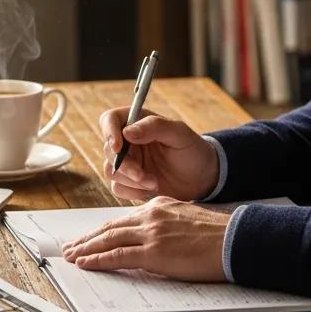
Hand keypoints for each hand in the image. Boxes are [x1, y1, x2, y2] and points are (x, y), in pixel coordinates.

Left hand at [60, 196, 229, 280]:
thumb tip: (154, 240)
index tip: (90, 237)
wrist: (234, 241)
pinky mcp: (153, 252)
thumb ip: (166, 224)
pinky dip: (98, 259)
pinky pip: (117, 256)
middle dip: (88, 238)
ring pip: (108, 239)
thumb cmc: (218, 236)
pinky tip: (85, 263)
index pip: (123, 219)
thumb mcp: (187, 219)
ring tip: (71, 255)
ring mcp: (151, 233)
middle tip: (70, 246)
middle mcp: (151, 215)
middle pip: (110, 227)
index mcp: (159, 205)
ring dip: (86, 249)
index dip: (103, 229)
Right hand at [100, 107, 219, 201]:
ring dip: (132, 180)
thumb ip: (155, 127)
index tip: (118, 148)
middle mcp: (128, 141)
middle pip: (108, 150)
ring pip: (111, 171)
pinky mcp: (129, 181)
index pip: (109, 119)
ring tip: (155, 183)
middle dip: (126, 166)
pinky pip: (118, 188)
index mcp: (137, 122)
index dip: (109, 132)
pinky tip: (151, 189)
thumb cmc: (193, 150)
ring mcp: (127, 162)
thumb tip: (127, 132)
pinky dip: (133, 192)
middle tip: (145, 176)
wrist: (202, 178)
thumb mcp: (180, 134)